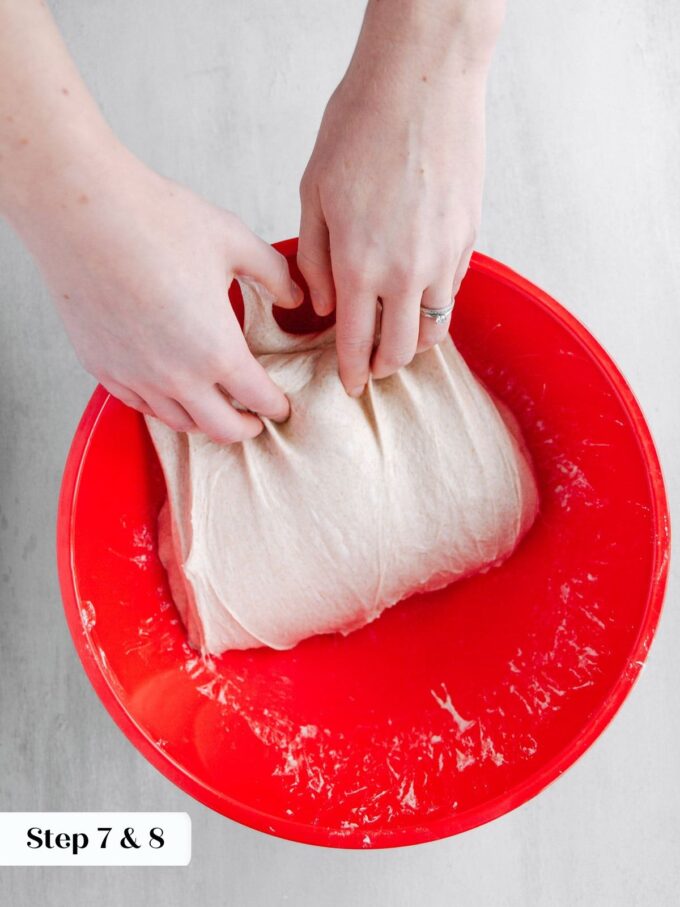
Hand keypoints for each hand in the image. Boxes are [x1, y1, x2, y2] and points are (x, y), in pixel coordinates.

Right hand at [16, 145, 302, 442]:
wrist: (81, 212)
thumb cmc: (157, 221)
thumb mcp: (234, 241)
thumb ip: (273, 274)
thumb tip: (294, 297)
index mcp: (217, 349)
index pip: (258, 398)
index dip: (277, 406)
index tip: (281, 406)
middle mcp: (177, 376)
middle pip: (221, 428)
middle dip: (245, 429)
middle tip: (255, 421)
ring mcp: (136, 376)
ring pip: (179, 422)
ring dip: (204, 422)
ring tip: (215, 410)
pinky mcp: (103, 367)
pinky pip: (140, 405)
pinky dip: (164, 408)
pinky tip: (171, 395)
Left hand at [298, 0, 502, 395]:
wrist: (420, 82)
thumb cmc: (358, 129)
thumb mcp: (313, 194)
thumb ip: (314, 259)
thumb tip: (321, 306)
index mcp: (358, 265)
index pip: (355, 342)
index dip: (351, 371)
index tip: (349, 385)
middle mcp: (405, 273)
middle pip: (400, 350)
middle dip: (383, 368)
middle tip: (372, 369)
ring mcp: (442, 258)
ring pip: (434, 329)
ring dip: (415, 345)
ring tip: (400, 342)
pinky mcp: (468, 239)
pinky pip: (453, 292)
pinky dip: (436, 306)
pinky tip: (421, 296)